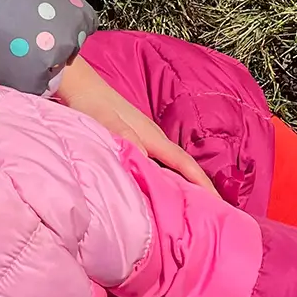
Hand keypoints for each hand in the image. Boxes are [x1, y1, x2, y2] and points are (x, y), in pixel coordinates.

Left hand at [56, 56, 216, 190]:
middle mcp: (152, 137)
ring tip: (193, 206)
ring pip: (170, 164)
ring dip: (183, 183)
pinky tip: (162, 187)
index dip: (201, 182)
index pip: (183, 162)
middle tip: (213, 212)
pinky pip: (156, 162)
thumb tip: (146, 159)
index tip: (218, 202)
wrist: (78, 84)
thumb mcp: (105, 121)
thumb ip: (125, 137)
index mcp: (150, 135)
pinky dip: (165, 176)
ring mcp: (144, 138)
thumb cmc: (91, 102)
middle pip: (182, 165)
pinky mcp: (133, 139)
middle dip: (199, 187)